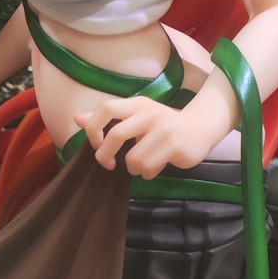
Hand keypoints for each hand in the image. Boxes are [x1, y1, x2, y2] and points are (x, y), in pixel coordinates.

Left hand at [75, 96, 216, 179]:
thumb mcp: (136, 117)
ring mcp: (164, 129)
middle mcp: (150, 113)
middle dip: (105, 155)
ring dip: (133, 168)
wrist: (200, 129)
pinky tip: (154, 168)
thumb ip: (108, 119)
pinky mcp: (174, 145)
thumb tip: (77, 118)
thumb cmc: (162, 126)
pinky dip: (147, 173)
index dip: (95, 127)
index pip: (107, 108)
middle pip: (116, 134)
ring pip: (133, 158)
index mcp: (138, 104)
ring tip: (141, 165)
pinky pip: (149, 168)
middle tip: (108, 164)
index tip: (96, 144)